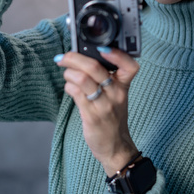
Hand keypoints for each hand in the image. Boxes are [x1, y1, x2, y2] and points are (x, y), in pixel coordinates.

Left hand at [54, 48, 139, 176]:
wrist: (115, 146)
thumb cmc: (112, 116)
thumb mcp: (116, 95)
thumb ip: (105, 77)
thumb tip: (82, 56)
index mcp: (124, 86)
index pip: (130, 66)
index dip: (117, 54)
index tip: (102, 47)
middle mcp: (116, 94)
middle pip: (95, 67)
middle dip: (74, 58)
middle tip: (63, 57)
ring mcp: (104, 105)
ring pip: (82, 79)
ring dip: (69, 73)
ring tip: (66, 74)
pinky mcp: (92, 116)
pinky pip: (76, 94)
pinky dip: (68, 86)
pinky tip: (69, 87)